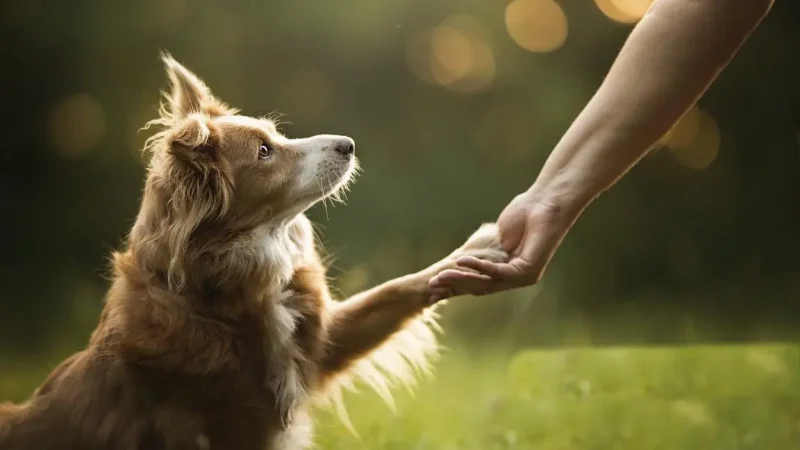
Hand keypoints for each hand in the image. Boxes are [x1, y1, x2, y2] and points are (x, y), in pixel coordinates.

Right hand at [429, 192, 574, 296]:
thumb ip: (482, 251)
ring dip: (462, 278)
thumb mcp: (496, 236)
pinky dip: (478, 266)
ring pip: (487, 282)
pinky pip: (498, 271)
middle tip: (431, 286)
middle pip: (480, 286)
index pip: (479, 282)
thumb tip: (460, 260)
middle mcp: (517, 279)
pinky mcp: (529, 271)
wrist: (547, 202)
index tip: (434, 284)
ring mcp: (525, 277)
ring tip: (440, 277)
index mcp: (510, 272)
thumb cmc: (524, 214)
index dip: (457, 284)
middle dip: (455, 286)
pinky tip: (461, 261)